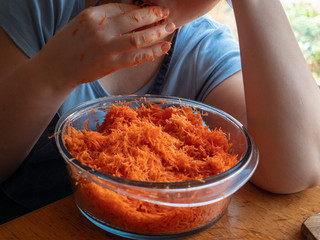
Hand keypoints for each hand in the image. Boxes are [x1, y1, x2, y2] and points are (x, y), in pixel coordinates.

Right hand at [34, 3, 175, 89]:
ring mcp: (108, 48)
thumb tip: (127, 17)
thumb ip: (103, 21)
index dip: (139, 9)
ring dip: (157, 33)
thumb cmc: (67, 46)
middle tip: (166, 15)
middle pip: (134, 19)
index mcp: (92, 15)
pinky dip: (153, 52)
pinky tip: (164, 47)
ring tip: (170, 29)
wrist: (56, 69)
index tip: (149, 11)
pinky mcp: (112, 64)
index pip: (122, 8)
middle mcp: (101, 29)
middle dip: (153, 15)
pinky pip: (137, 57)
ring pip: (139, 38)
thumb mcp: (82, 25)